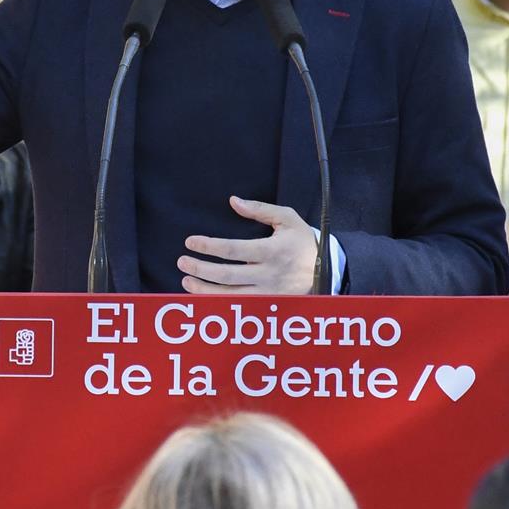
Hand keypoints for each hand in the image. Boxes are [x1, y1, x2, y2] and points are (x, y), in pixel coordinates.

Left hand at [179, 197, 320, 294]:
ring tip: (186, 281)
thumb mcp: (287, 218)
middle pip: (227, 275)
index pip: (233, 249)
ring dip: (204, 290)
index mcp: (273, 250)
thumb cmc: (302, 241)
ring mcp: (268, 293)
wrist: (326, 271)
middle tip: (182, 261)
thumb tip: (234, 201)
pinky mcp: (268, 305)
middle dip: (200, 269)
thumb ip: (260, 209)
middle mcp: (269, 274)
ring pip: (230, 296)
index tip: (191, 242)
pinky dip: (218, 303)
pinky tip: (203, 297)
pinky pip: (239, 307)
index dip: (209, 246)